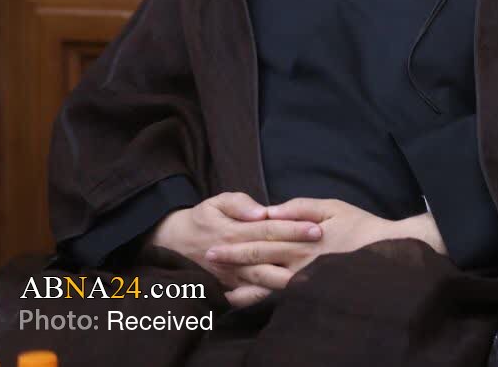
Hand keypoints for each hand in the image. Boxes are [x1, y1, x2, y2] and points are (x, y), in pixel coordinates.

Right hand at [145, 192, 322, 300]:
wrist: (173, 244)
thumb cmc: (202, 218)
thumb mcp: (216, 202)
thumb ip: (239, 204)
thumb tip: (261, 212)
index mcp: (235, 231)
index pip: (270, 230)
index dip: (295, 229)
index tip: (317, 229)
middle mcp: (235, 256)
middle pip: (272, 256)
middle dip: (300, 253)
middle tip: (325, 250)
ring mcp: (233, 275)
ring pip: (265, 280)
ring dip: (290, 277)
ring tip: (315, 274)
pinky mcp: (231, 288)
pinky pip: (252, 296)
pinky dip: (270, 294)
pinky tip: (291, 293)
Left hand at [206, 199, 446, 306]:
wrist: (387, 252)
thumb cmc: (360, 226)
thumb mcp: (332, 207)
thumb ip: (301, 207)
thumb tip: (273, 209)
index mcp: (300, 239)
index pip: (261, 242)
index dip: (236, 245)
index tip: (214, 247)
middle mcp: (299, 262)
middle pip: (258, 263)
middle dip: (232, 263)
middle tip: (207, 262)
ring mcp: (305, 279)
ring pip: (266, 283)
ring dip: (241, 283)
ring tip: (220, 287)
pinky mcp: (311, 289)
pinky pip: (281, 296)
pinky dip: (260, 298)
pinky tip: (247, 300)